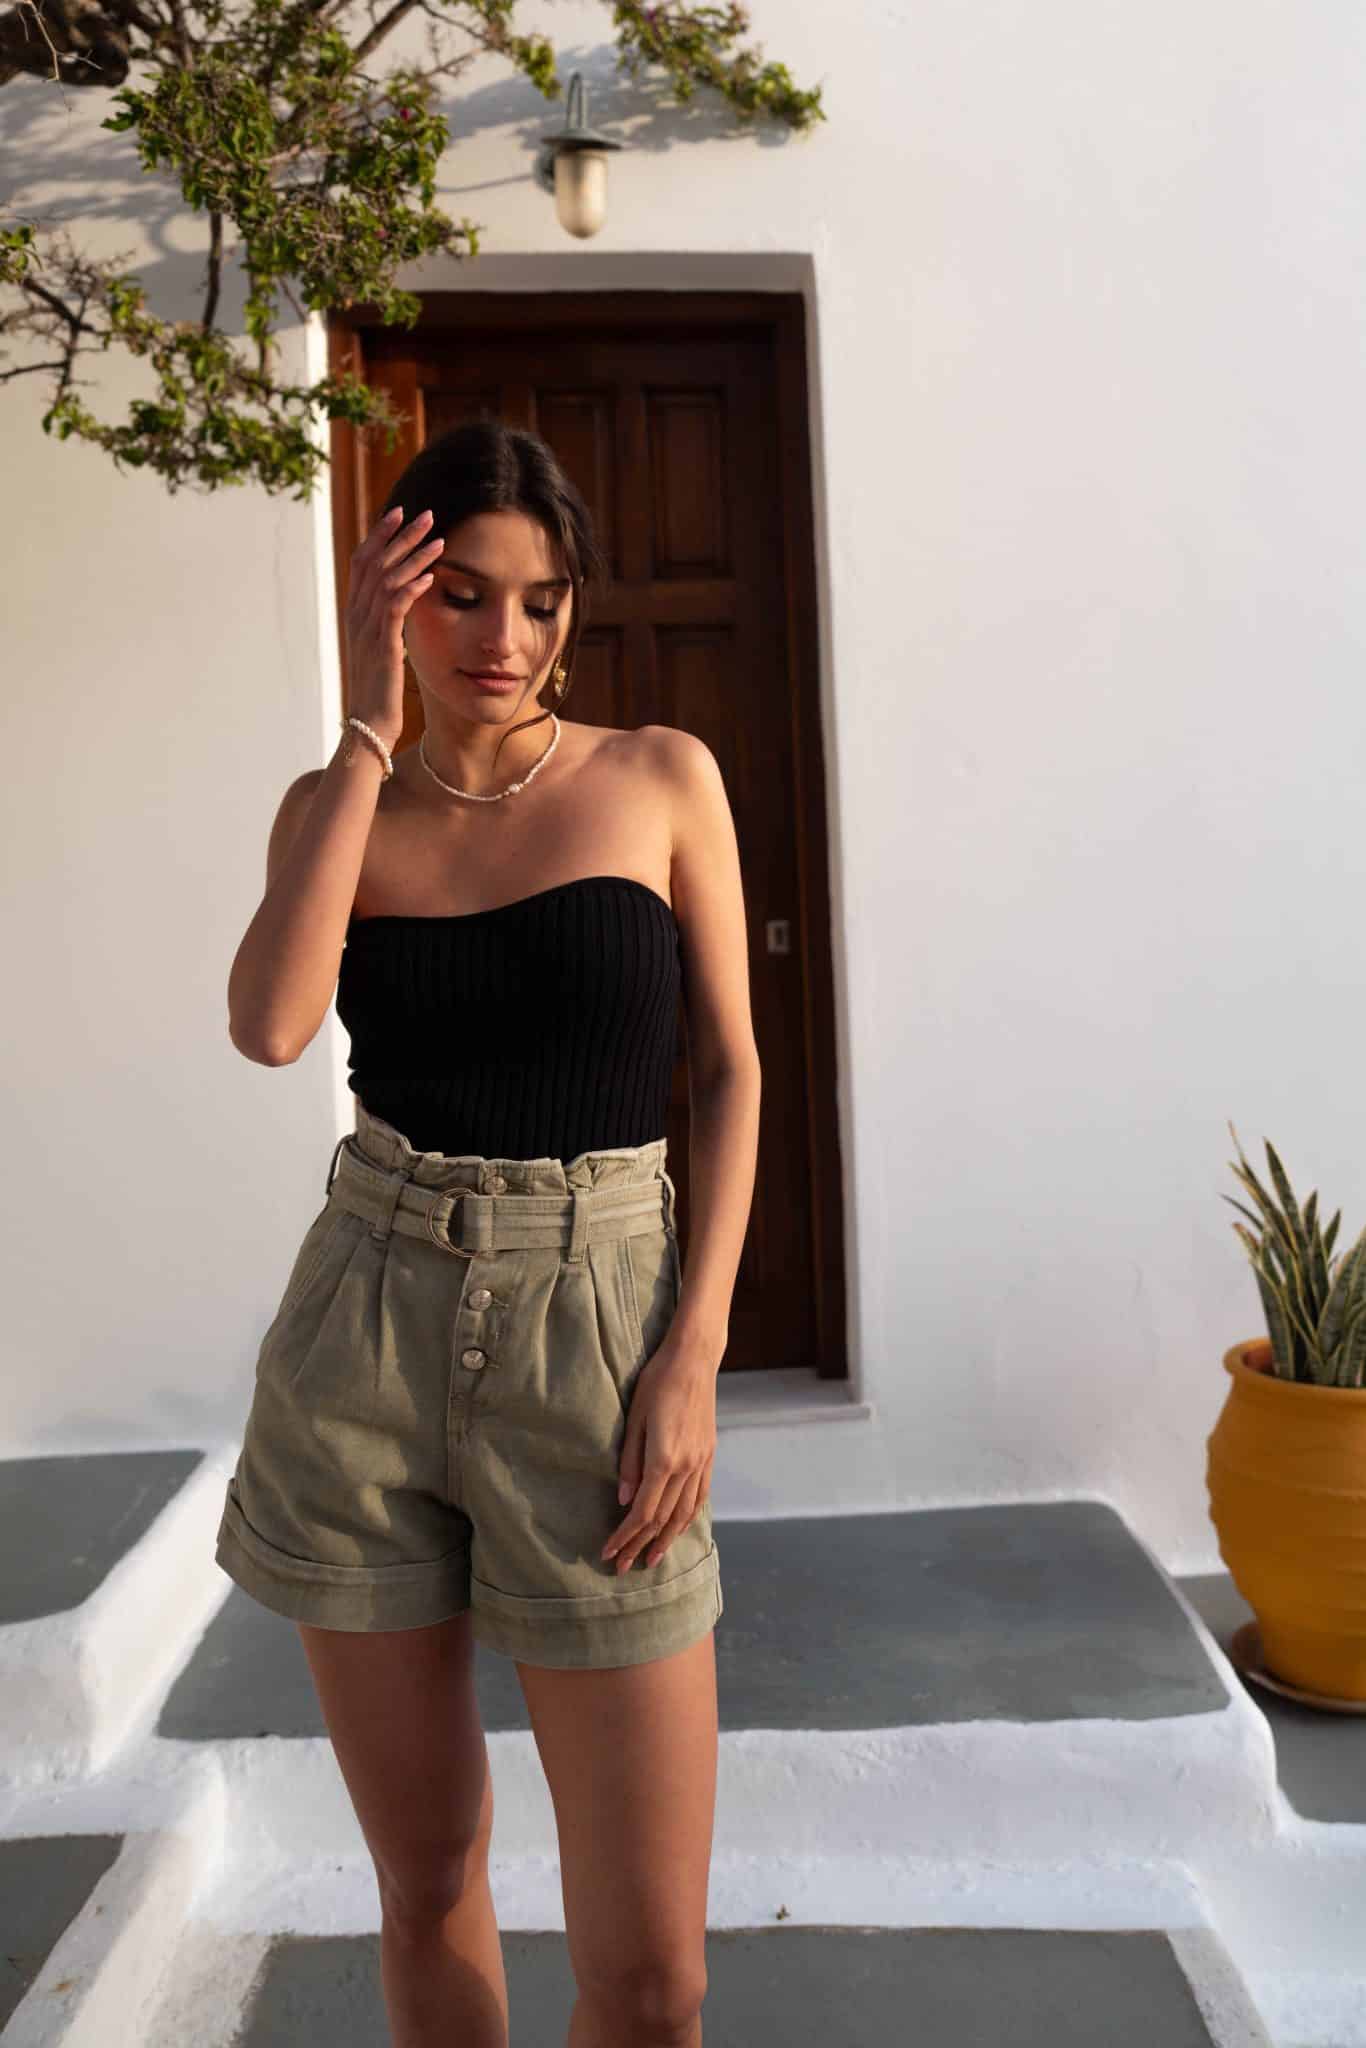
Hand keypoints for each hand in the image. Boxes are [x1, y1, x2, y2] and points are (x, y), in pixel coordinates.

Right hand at [344, 504, 444, 746]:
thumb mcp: (382, 648)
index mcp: (355, 613)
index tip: (399, 514)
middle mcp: (357, 617)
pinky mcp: (384, 647)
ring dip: (413, 556)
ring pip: (387, 580)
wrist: (370, 726)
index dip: (379, 535)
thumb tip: (401, 602)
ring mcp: (368, 631)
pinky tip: (432, 576)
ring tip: (439, 539)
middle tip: (425, 514)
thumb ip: (387, 622)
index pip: (362, 562)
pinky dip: (413, 588)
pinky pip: (396, 609)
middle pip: (375, 562)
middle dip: (400, 535)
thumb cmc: (380, 690)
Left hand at [600, 1339, 717, 1573]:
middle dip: (641, 1545)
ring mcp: (701, 1462)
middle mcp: (687, 1467)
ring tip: (653, 1558)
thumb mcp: (636, 1418)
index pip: (644, 1512)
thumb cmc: (658, 1382)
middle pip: (663, 1518)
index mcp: (665, 1460)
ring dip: (667, 1539)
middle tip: (624, 1567)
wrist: (694, 1359)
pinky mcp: (708, 1454)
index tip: (609, 1552)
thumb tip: (625, 1500)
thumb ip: (630, 1462)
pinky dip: (689, 1517)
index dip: (625, 1536)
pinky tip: (680, 1527)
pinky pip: (700, 1496)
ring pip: (685, 1513)